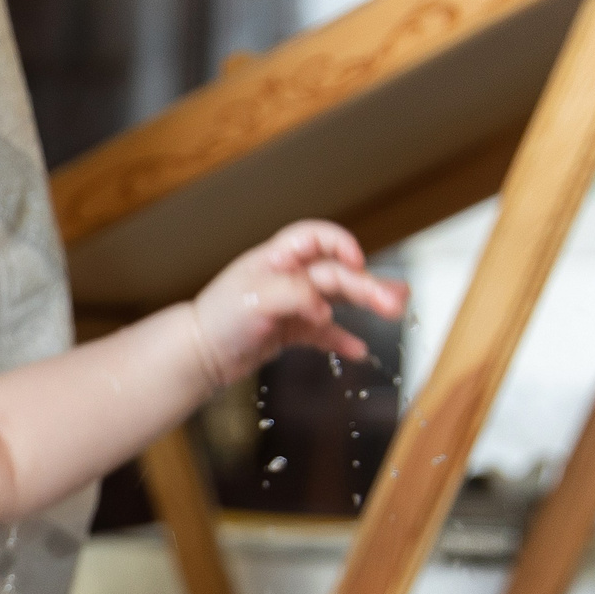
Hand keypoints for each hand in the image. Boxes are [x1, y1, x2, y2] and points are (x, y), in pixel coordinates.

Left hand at [188, 220, 408, 384]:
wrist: (198, 355)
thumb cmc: (219, 320)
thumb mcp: (256, 299)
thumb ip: (296, 296)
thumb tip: (325, 309)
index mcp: (276, 259)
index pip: (315, 237)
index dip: (340, 243)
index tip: (356, 261)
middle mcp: (287, 277)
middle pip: (336, 273)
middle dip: (367, 284)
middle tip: (396, 300)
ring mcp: (291, 304)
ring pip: (337, 299)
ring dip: (366, 304)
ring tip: (396, 309)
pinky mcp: (289, 330)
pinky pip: (323, 333)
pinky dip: (340, 340)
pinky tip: (358, 350)